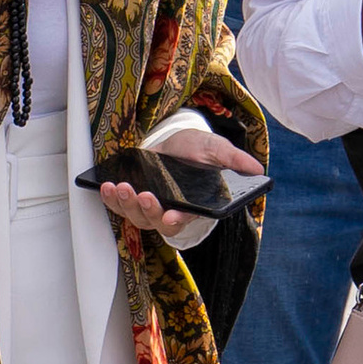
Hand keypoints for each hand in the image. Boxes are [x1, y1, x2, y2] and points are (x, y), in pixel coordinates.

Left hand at [96, 126, 263, 240]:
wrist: (177, 142)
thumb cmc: (199, 150)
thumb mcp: (216, 150)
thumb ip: (233, 159)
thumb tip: (256, 170)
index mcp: (193, 207)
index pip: (184, 221)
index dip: (176, 221)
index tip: (171, 216)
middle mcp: (170, 211)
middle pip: (155, 221)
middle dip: (148, 211)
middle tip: (145, 195)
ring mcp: (149, 206)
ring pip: (135, 215)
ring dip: (126, 203)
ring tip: (120, 186)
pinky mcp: (133, 196)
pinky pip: (118, 204)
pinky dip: (110, 198)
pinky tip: (106, 185)